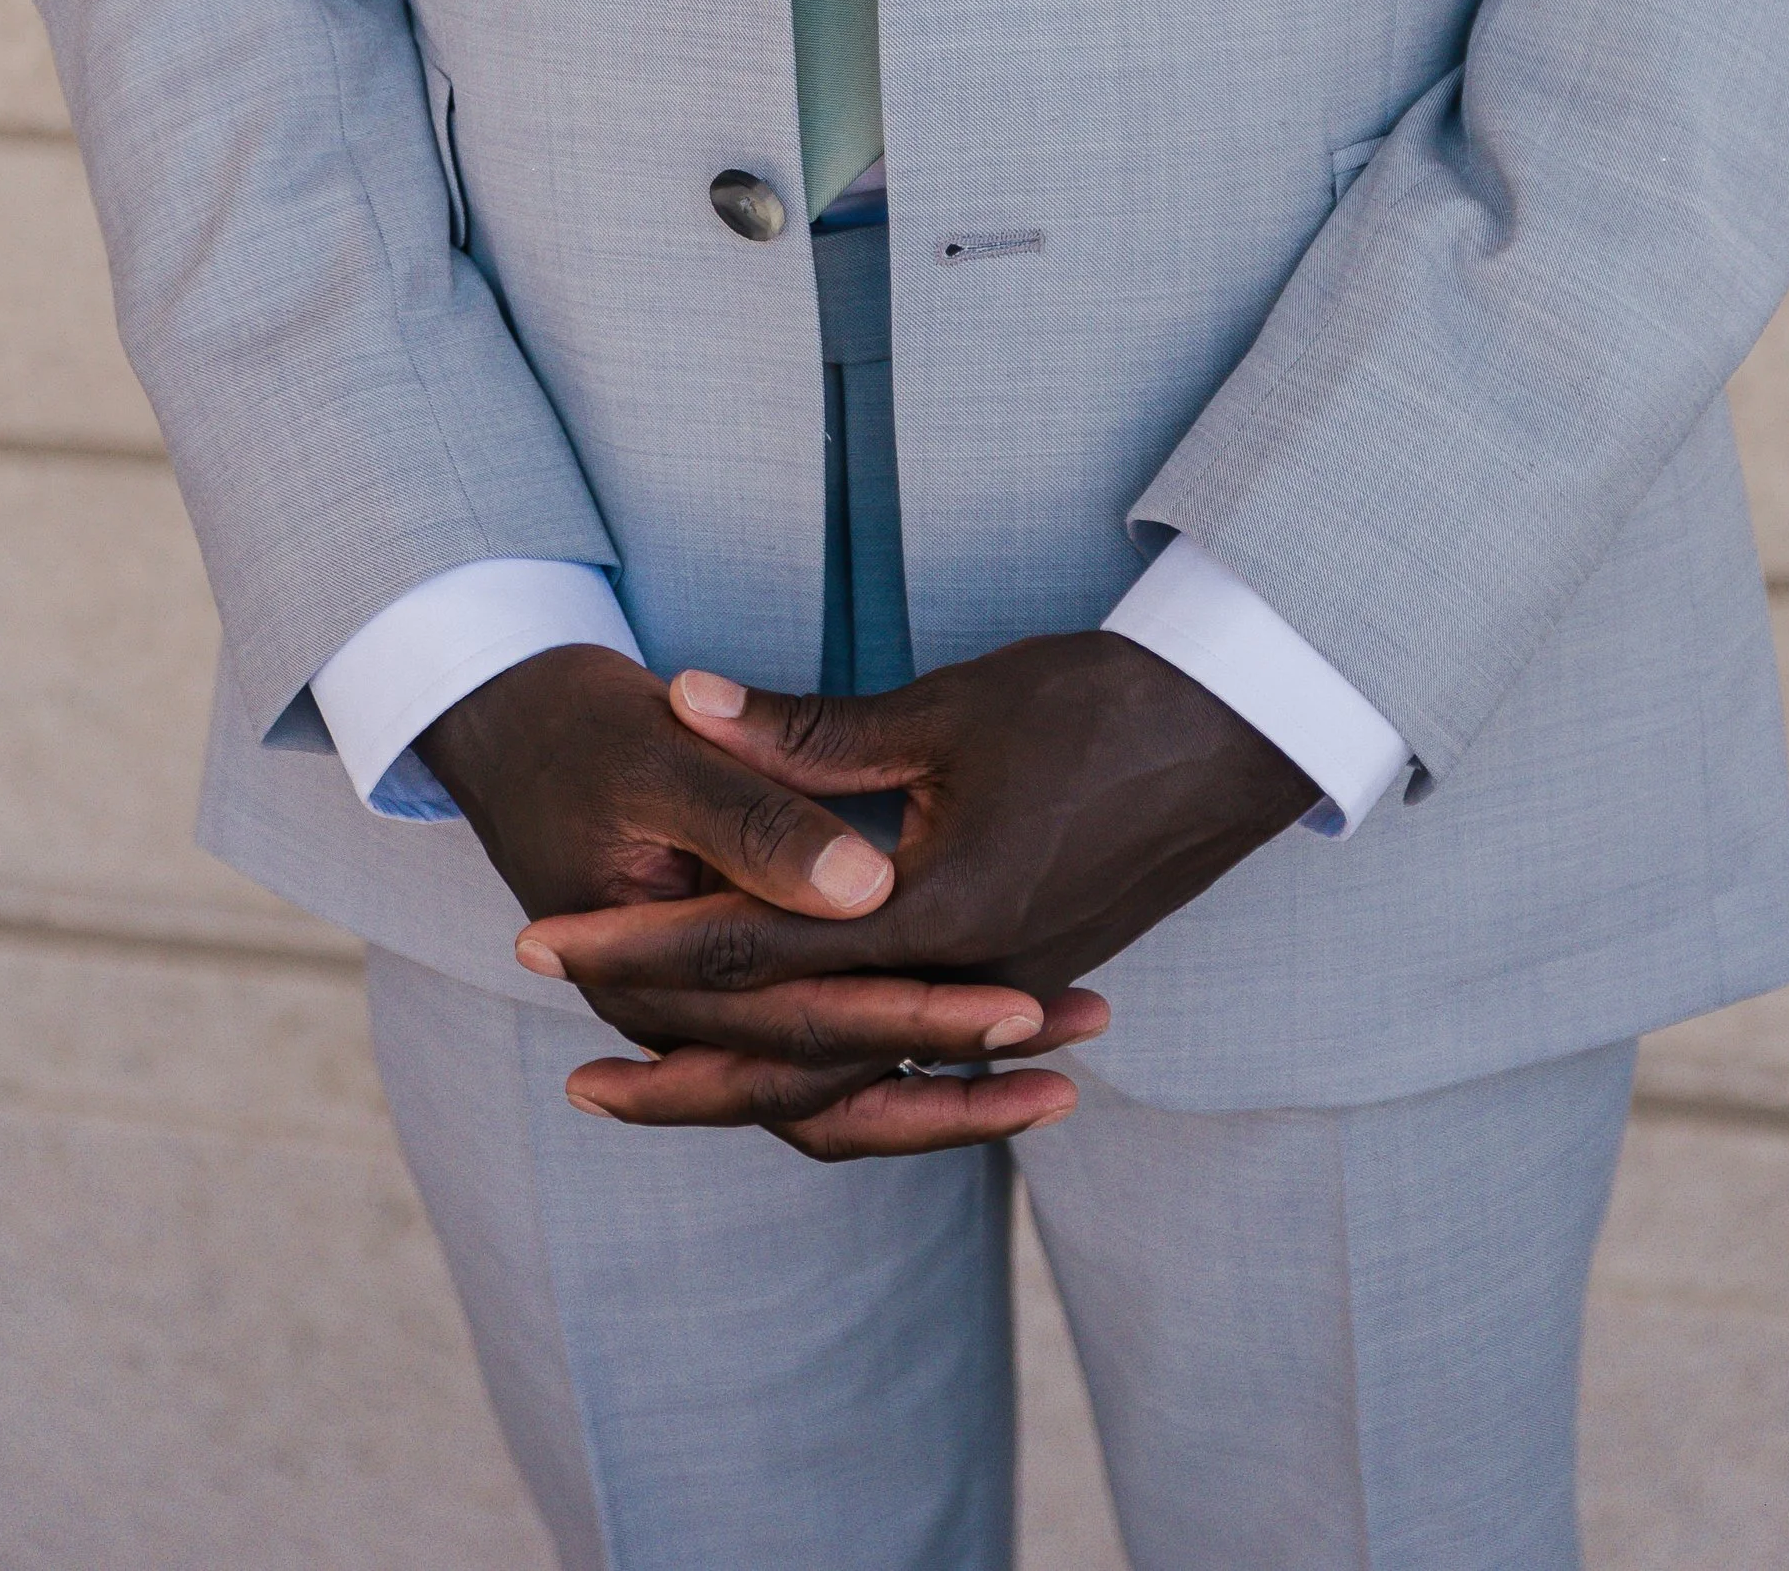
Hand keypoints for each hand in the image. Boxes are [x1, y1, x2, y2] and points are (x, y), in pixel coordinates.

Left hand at [518, 633, 1312, 1155]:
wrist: (1245, 727)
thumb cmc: (1103, 701)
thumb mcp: (948, 707)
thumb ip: (813, 731)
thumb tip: (689, 700)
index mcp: (938, 912)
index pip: (753, 943)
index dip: (642, 941)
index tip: (544, 941)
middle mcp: (968, 979)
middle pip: (796, 1051)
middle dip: (681, 1063)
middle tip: (578, 1079)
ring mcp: (1007, 992)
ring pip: (860, 1072)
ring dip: (759, 1079)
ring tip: (668, 1088)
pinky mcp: (1033, 982)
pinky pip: (919, 1057)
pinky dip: (850, 1069)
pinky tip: (807, 1062)